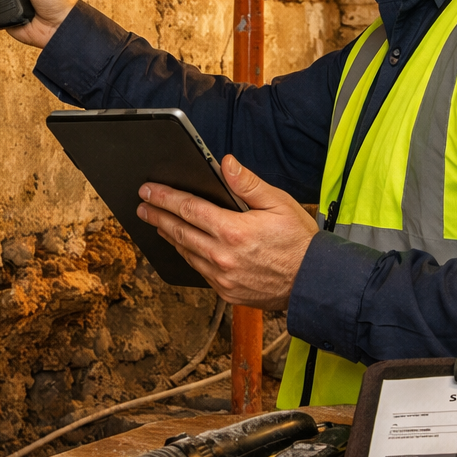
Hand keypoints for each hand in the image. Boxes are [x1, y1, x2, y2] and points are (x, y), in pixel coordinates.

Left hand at [135, 155, 317, 310]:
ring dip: (169, 236)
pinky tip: (183, 246)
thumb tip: (226, 163)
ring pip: (186, 253)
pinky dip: (187, 255)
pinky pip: (199, 271)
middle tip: (142, 205)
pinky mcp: (227, 293)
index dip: (165, 197)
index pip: (188, 209)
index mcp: (234, 231)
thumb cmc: (299, 241)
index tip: (148, 190)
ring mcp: (223, 279)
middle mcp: (223, 257)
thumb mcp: (278, 203)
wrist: (313, 282)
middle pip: (180, 232)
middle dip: (158, 216)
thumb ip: (248, 183)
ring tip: (157, 223)